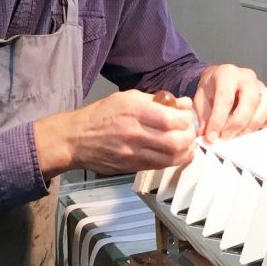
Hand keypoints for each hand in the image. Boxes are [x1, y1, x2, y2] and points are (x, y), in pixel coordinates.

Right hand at [34, 89, 195, 179]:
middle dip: (189, 137)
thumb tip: (183, 103)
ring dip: (186, 151)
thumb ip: (157, 100)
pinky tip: (176, 153)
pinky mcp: (132, 167)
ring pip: (171, 158)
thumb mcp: (127, 97)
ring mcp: (133, 153)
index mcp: (133, 110)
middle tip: (190, 131)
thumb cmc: (100, 115)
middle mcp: (134, 132)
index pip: (171, 119)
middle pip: (175, 141)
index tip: (187, 116)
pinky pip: (161, 166)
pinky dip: (174, 160)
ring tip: (187, 143)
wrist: (76, 139)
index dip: (186, 119)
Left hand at [193, 63, 266, 141]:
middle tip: (226, 136)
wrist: (217, 78)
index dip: (218, 120)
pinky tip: (252, 128)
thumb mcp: (200, 99)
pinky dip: (266, 121)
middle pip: (250, 101)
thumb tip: (206, 135)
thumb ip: (204, 117)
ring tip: (239, 134)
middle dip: (238, 123)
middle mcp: (246, 77)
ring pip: (266, 104)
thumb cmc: (211, 87)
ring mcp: (260, 85)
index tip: (212, 136)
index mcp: (227, 74)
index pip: (225, 98)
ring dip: (253, 124)